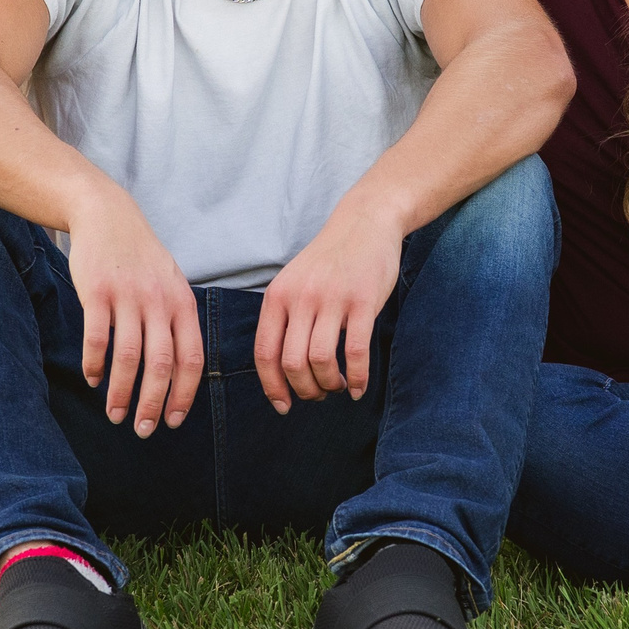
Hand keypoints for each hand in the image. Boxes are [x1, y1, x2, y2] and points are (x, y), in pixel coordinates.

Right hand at [66, 188, 203, 436]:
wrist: (108, 216)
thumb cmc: (142, 259)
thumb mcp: (171, 284)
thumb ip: (176, 323)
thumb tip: (179, 374)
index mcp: (183, 304)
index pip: (190, 358)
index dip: (183, 394)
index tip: (173, 420)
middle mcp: (159, 302)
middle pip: (161, 364)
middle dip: (153, 403)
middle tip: (144, 430)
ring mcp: (128, 297)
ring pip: (128, 357)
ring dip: (121, 392)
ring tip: (116, 415)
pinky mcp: (97, 293)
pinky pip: (97, 338)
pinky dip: (95, 364)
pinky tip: (92, 380)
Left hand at [254, 199, 403, 409]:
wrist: (364, 223)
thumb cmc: (329, 260)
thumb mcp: (293, 282)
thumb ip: (284, 318)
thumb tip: (280, 369)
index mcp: (277, 296)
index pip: (265, 353)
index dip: (272, 386)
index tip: (283, 405)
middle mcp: (300, 298)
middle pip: (292, 363)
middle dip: (304, 390)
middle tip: (318, 394)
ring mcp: (332, 299)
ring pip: (321, 361)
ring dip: (329, 385)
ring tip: (338, 386)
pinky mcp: (362, 301)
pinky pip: (355, 352)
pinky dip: (358, 377)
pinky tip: (359, 387)